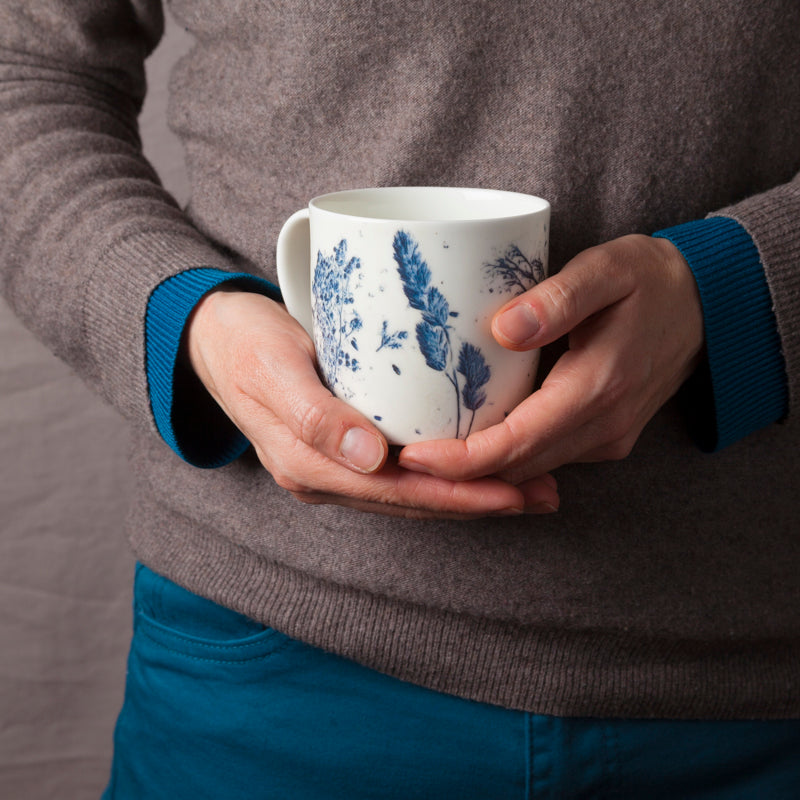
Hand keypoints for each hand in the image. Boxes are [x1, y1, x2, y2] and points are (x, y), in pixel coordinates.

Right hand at [185, 288, 559, 517]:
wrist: (212, 337)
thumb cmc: (244, 344)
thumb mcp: (273, 370)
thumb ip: (315, 416)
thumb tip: (370, 460)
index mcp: (310, 467)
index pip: (399, 493)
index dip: (459, 496)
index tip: (516, 490)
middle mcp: (328, 477)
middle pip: (415, 502)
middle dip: (481, 501)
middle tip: (546, 494)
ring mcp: (336, 466)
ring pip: (414, 492)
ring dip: (471, 492)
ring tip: (531, 487)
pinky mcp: (345, 447)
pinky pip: (403, 472)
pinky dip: (446, 473)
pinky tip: (480, 464)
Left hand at [398, 235, 703, 490]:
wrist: (706, 307)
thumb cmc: (652, 280)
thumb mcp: (608, 269)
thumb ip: (558, 298)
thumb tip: (504, 328)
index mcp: (598, 389)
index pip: (516, 443)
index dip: (460, 459)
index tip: (413, 455)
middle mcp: (602, 428)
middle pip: (514, 469)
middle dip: (455, 474)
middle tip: (397, 458)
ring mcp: (606, 439)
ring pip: (527, 470)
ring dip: (476, 470)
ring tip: (421, 452)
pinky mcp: (603, 437)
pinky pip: (543, 458)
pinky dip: (503, 458)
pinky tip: (467, 440)